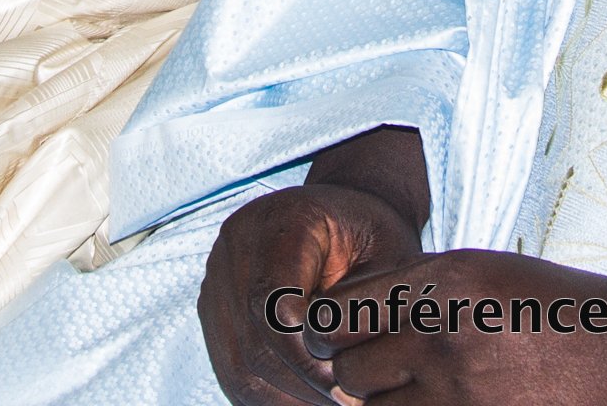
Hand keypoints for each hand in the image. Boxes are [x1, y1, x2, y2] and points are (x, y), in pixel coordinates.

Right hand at [201, 178, 427, 405]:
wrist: (345, 219)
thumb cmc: (373, 238)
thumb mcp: (390, 260)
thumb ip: (368, 311)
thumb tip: (342, 378)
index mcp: (281, 221)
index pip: (272, 304)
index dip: (305, 356)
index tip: (346, 384)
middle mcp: (237, 247)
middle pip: (253, 344)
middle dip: (301, 385)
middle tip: (347, 403)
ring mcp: (218, 282)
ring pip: (239, 368)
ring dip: (287, 397)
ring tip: (332, 402)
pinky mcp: (216, 314)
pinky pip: (235, 373)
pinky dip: (273, 396)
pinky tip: (309, 398)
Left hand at [316, 252, 606, 405]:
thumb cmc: (573, 311)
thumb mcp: (491, 274)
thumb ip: (421, 290)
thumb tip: (351, 314)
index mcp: (442, 281)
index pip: (333, 313)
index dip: (326, 330)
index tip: (335, 337)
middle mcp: (441, 336)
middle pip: (344, 371)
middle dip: (356, 375)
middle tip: (387, 373)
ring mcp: (460, 395)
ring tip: (430, 391)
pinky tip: (450, 404)